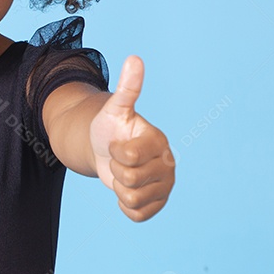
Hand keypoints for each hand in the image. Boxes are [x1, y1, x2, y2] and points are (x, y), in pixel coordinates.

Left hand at [90, 55, 174, 220]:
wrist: (104, 150)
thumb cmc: (110, 128)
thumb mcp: (114, 108)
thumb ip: (127, 87)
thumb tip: (134, 58)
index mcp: (160, 142)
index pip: (129, 157)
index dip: (116, 153)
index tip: (118, 145)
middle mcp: (168, 164)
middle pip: (131, 181)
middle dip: (116, 170)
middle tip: (119, 160)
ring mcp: (165, 185)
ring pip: (132, 199)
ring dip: (119, 188)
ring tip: (122, 173)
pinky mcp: (158, 203)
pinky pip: (138, 215)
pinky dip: (125, 206)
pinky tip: (125, 191)